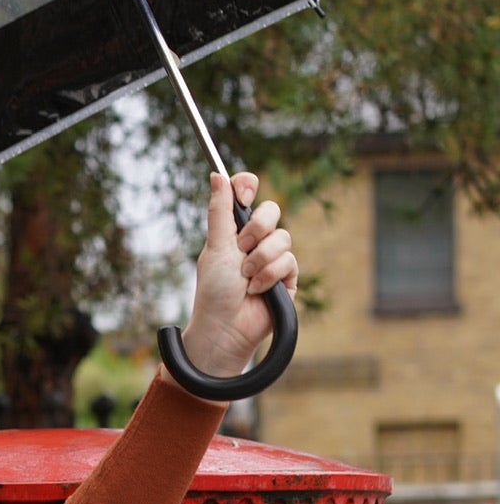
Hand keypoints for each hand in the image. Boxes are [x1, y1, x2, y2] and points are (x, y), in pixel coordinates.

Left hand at [177, 172, 298, 382]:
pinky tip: (257, 290)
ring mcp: (273, 259)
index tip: (245, 190)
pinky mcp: (287, 278)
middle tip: (241, 248)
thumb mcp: (215, 247)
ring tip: (246, 278)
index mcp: (235, 230)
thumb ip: (219, 211)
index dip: (248, 185)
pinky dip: (270, 275)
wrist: (225, 328)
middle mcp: (256, 241)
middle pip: (272, 210)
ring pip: (283, 237)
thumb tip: (217, 175)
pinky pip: (289, 261)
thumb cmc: (214, 291)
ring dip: (261, 258)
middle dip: (257, 228)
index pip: (248, 194)